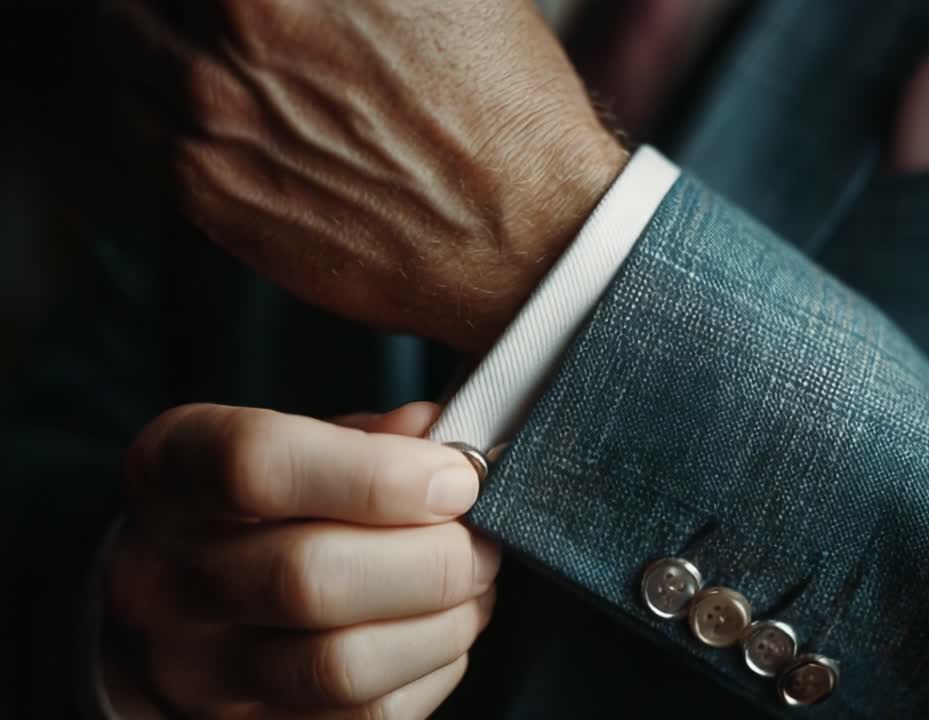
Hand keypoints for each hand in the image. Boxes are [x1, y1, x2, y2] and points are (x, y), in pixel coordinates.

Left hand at [104, 0, 627, 351]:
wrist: (526, 238)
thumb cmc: (504, 106)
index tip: (242, 1)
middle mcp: (238, 30)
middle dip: (186, 0)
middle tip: (226, 15)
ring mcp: (210, 114)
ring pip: (120, 44)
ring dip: (152, 36)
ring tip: (201, 48)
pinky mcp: (208, 192)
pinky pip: (133, 125)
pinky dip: (154, 104)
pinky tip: (209, 110)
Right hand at [108, 402, 499, 717]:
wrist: (195, 597)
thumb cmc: (273, 503)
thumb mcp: (306, 440)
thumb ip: (376, 439)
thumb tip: (449, 450)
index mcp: (175, 471)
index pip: (256, 465)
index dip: (378, 475)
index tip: (457, 478)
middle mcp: (164, 576)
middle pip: (309, 578)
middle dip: (433, 560)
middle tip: (481, 541)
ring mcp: (198, 670)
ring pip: (341, 664)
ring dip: (442, 623)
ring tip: (474, 586)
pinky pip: (366, 716)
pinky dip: (432, 670)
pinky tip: (443, 631)